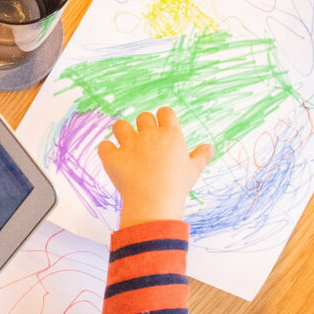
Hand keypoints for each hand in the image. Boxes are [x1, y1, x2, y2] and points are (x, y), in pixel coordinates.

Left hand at [96, 108, 212, 226]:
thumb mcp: (194, 170)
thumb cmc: (177, 186)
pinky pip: (103, 146)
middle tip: (145, 143)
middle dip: (143, 127)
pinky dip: (106, 151)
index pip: (165, 111)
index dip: (162, 119)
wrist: (154, 201)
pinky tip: (112, 158)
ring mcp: (129, 144)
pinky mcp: (113, 157)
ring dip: (122, 133)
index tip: (162, 129)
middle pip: (143, 117)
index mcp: (170, 134)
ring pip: (120, 125)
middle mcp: (149, 135)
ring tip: (126, 146)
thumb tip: (210, 147)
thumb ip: (201, 156)